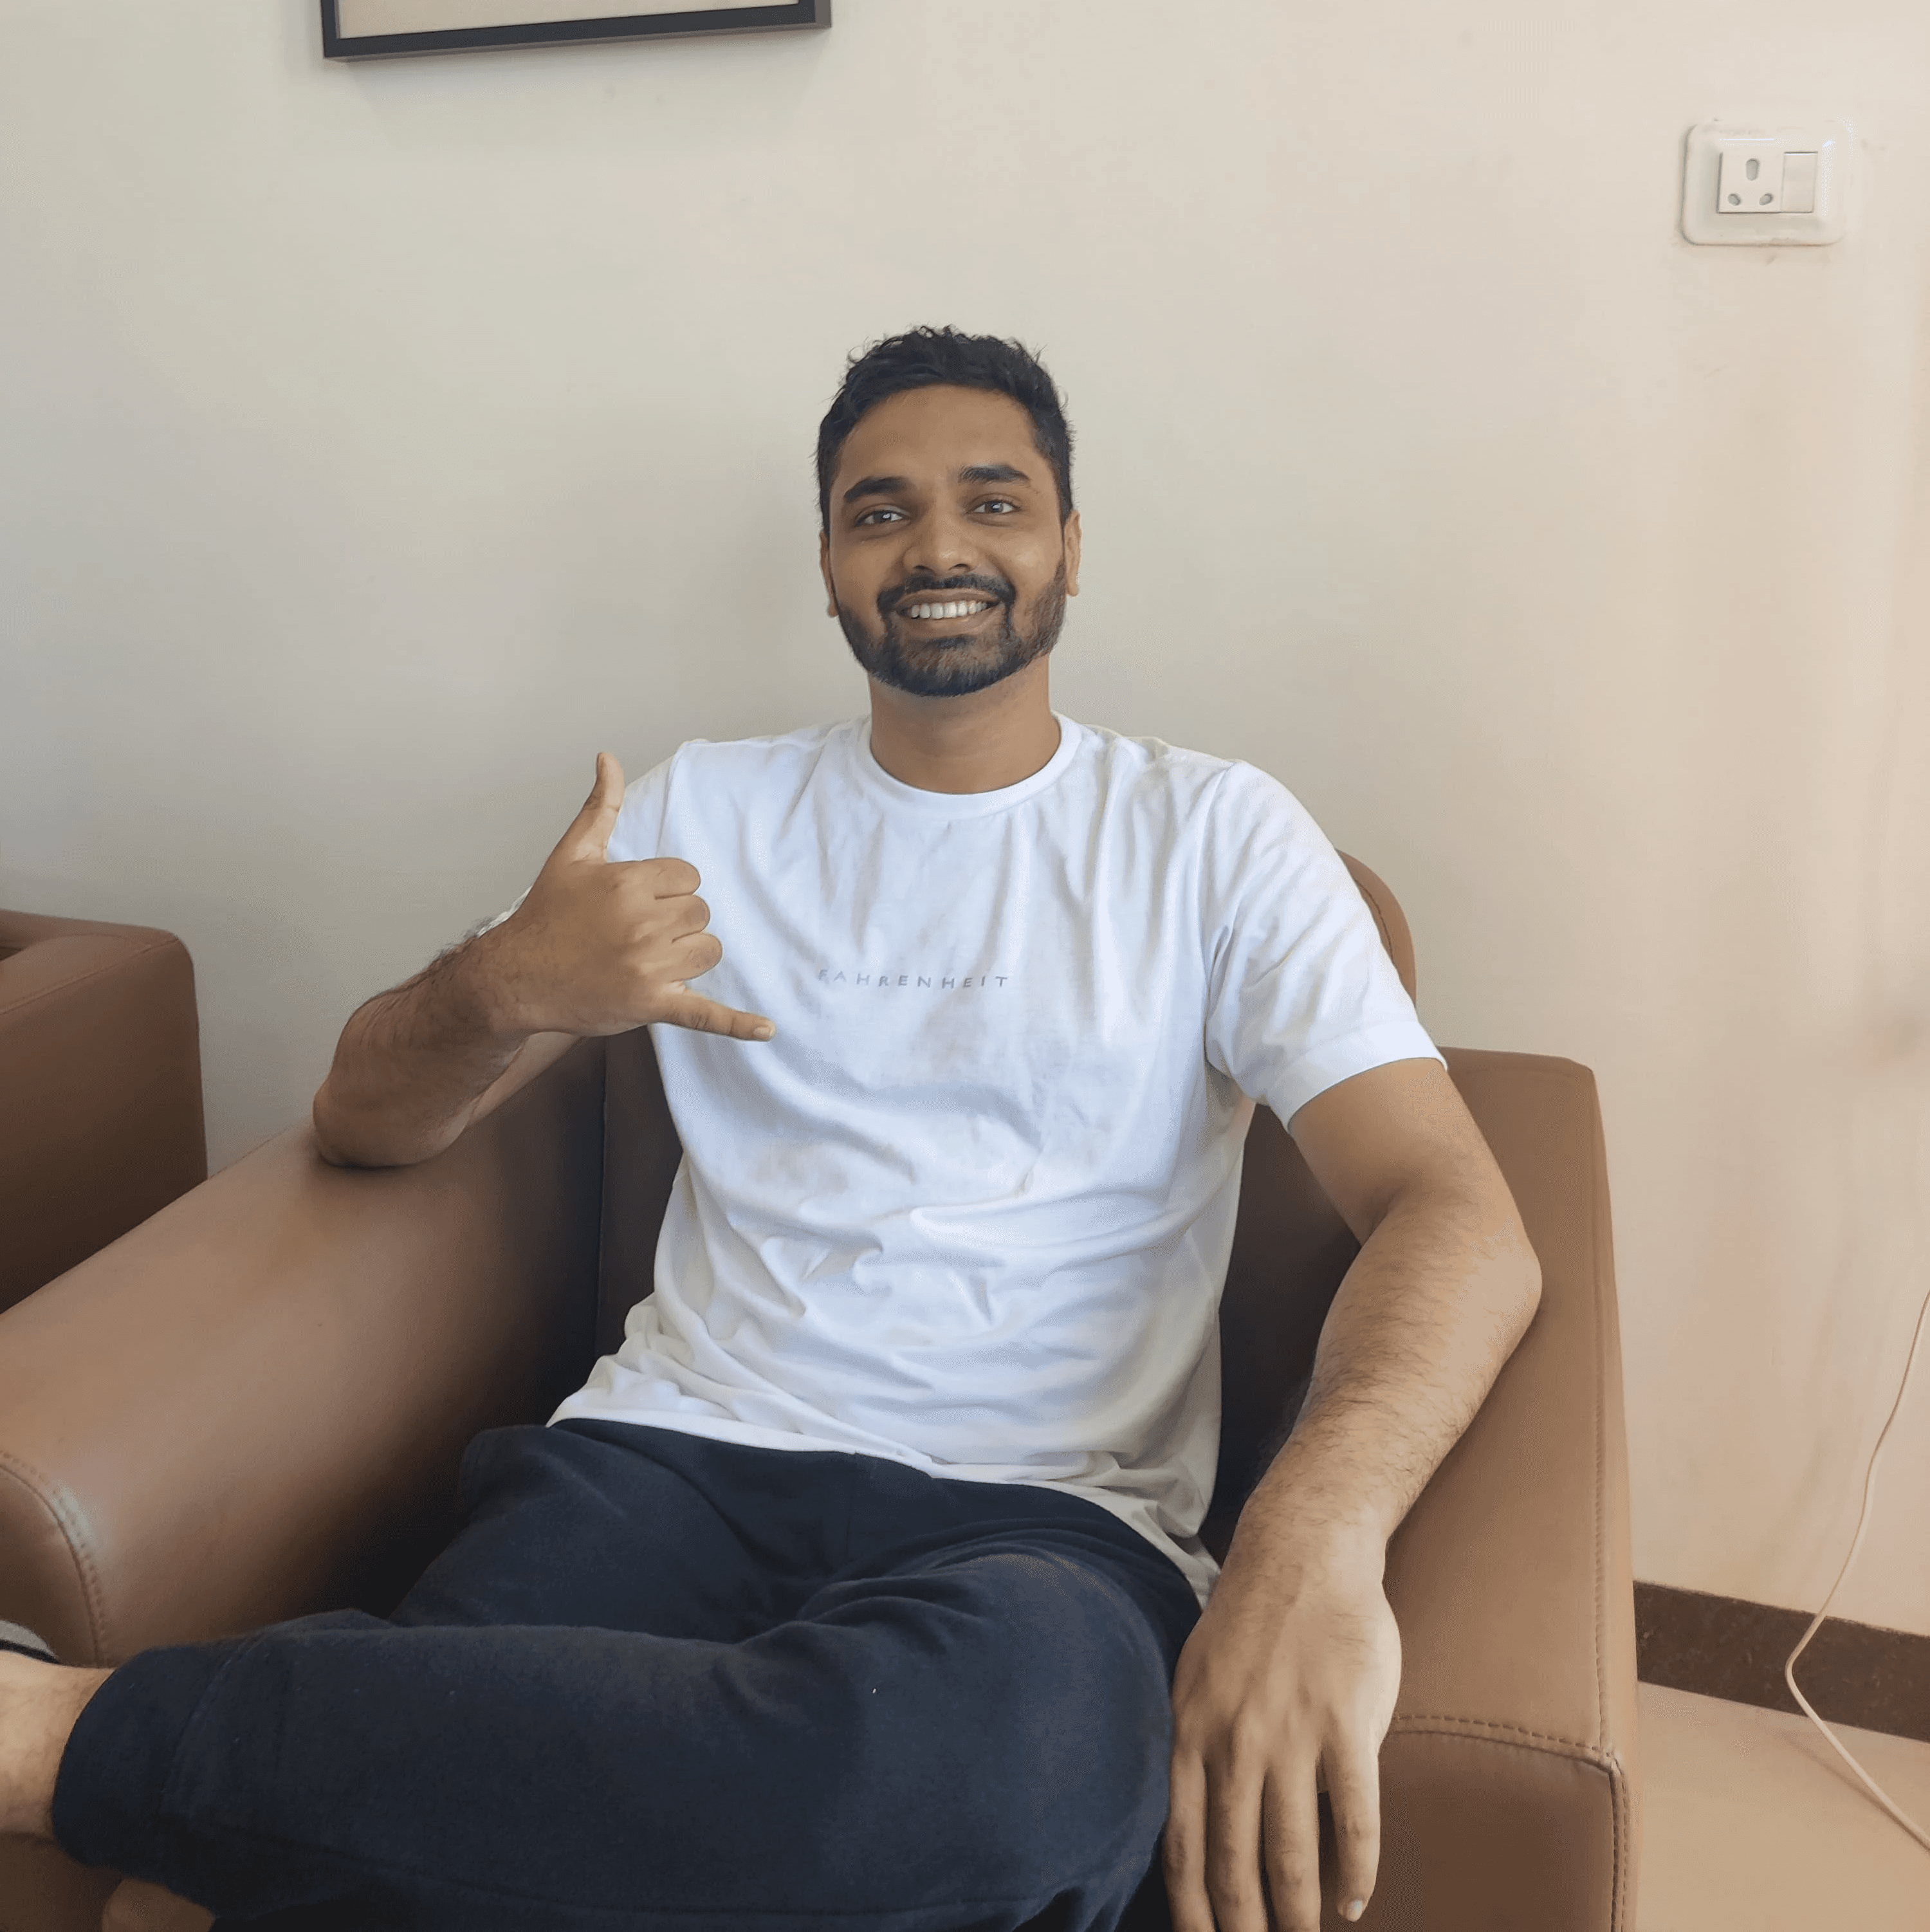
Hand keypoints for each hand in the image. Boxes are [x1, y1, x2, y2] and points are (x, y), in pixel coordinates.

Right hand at [483, 752, 775, 1043]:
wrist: (516, 977)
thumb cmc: (546, 916)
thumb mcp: (572, 855)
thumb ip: (600, 806)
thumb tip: (609, 757)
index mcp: (628, 884)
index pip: (689, 878)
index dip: (669, 889)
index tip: (638, 901)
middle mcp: (642, 924)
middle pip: (701, 913)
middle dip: (678, 921)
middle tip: (638, 931)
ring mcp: (649, 967)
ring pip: (708, 950)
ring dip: (689, 954)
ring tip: (651, 957)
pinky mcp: (651, 1005)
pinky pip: (705, 1014)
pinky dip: (738, 1024)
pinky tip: (767, 1031)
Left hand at [1164, 1534, 1400, 1931]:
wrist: (1302, 1554)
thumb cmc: (1249, 1621)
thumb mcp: (1196, 1679)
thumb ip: (1196, 1745)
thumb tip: (1191, 1815)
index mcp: (1191, 1733)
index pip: (1182, 1846)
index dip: (1192, 1909)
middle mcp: (1235, 1742)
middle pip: (1235, 1861)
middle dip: (1246, 1926)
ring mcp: (1291, 1735)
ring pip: (1293, 1852)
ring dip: (1298, 1912)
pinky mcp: (1346, 1726)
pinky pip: (1354, 1817)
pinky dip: (1356, 1869)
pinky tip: (1354, 1901)